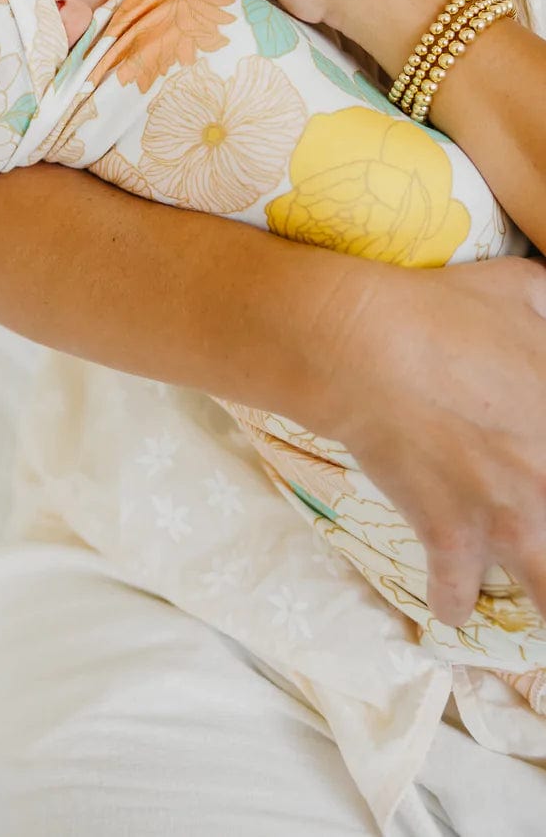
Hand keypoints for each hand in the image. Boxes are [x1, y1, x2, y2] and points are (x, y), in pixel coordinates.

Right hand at [318, 254, 545, 625]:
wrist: (364, 348)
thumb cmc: (441, 310)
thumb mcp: (521, 289)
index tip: (543, 461)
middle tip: (536, 518)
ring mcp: (507, 518)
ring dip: (542, 597)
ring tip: (535, 597)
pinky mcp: (451, 539)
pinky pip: (457, 598)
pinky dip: (452, 602)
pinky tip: (451, 601)